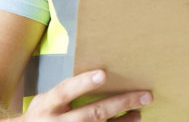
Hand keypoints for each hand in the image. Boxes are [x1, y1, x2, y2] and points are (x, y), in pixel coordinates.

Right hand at [19, 70, 150, 120]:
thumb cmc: (43, 114)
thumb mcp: (46, 101)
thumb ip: (67, 92)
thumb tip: (102, 75)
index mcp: (48, 105)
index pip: (66, 91)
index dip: (83, 83)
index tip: (102, 74)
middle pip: (92, 114)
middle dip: (120, 104)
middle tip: (145, 96)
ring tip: (138, 113)